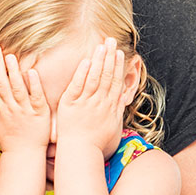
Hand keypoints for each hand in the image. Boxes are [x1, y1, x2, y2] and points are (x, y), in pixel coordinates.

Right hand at [0, 44, 50, 154]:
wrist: (25, 156)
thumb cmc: (10, 140)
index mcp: (0, 109)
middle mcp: (10, 108)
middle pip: (1, 83)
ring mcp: (25, 110)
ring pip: (17, 88)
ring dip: (13, 72)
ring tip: (10, 56)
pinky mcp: (39, 113)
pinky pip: (36, 97)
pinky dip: (33, 85)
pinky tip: (31, 72)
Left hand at [55, 38, 126, 152]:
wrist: (80, 153)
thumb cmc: (95, 144)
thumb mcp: (113, 127)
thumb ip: (118, 111)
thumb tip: (124, 101)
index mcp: (109, 107)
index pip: (115, 82)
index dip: (118, 66)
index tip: (120, 53)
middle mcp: (100, 103)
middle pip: (107, 76)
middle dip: (110, 57)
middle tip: (112, 40)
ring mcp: (86, 103)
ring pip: (94, 78)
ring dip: (99, 61)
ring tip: (101, 45)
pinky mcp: (71, 105)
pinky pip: (77, 86)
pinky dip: (82, 73)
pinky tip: (85, 60)